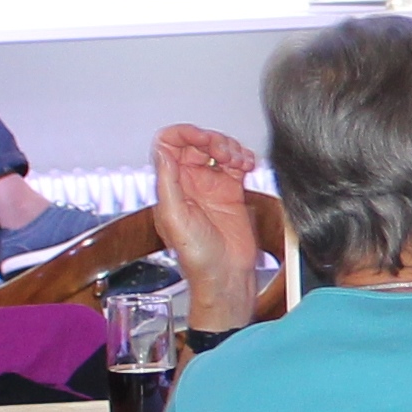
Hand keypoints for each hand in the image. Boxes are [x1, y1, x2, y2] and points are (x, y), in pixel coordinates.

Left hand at [151, 124, 266, 326]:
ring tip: (239, 161)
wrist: (226, 276)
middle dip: (211, 140)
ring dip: (230, 147)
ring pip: (217, 150)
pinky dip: (244, 158)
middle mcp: (189, 183)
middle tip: (224, 152)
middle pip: (196, 143)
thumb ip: (169, 183)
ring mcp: (211, 186)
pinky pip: (236, 164)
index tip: (201, 138)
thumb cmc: (198, 258)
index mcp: (170, 187)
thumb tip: (163, 152)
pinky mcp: (232, 192)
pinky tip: (248, 166)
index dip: (184, 135)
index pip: (168, 145)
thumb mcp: (175, 219)